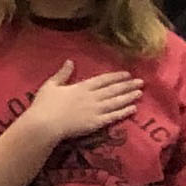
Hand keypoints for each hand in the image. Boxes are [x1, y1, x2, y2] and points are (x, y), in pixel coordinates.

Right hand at [17, 60, 141, 145]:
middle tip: (141, 82)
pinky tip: (133, 109)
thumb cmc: (44, 105)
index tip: (127, 74)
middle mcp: (92, 97)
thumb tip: (70, 61)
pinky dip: (124, 112)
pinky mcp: (96, 123)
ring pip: (116, 102)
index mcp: (81, 87)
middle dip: (127, 85)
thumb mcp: (50, 85)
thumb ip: (62, 73)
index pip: (103, 80)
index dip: (116, 76)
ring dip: (129, 97)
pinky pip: (113, 116)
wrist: (45, 124)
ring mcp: (95, 110)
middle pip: (113, 90)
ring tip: (140, 93)